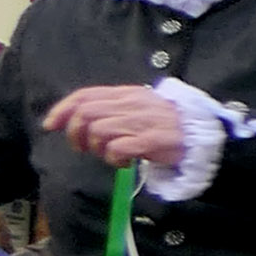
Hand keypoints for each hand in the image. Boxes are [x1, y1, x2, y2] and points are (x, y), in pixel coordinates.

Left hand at [42, 84, 190, 169]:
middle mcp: (133, 104)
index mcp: (128, 93)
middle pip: (87, 113)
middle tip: (82, 148)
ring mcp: (143, 122)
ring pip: (99, 131)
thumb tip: (77, 118)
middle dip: (75, 133)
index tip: (51, 124)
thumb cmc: (167, 125)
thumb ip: (112, 109)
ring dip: (97, 148)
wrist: (204, 136)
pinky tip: (124, 162)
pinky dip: (114, 158)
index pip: (86, 95)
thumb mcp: (139, 109)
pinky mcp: (153, 140)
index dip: (63, 109)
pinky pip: (118, 148)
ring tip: (110, 155)